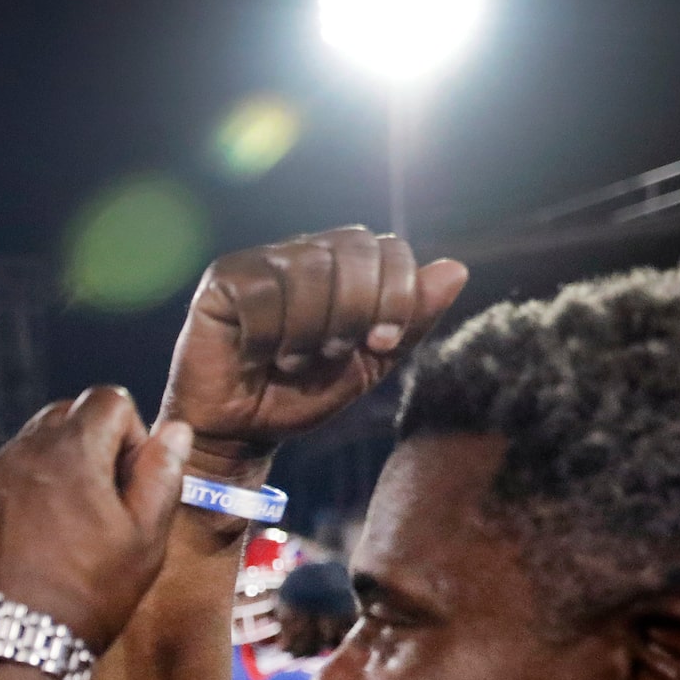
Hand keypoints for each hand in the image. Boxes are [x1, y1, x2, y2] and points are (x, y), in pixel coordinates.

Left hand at [0, 388, 189, 654]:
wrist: (9, 653)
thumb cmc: (87, 598)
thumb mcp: (144, 541)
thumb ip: (162, 475)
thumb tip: (173, 430)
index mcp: (70, 451)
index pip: (109, 398)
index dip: (130, 434)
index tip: (129, 481)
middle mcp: (18, 454)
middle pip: (63, 416)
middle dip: (90, 445)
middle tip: (101, 503)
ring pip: (26, 449)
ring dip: (51, 472)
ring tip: (64, 531)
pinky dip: (16, 500)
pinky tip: (28, 548)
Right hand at [156, 227, 467, 480]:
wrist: (241, 432)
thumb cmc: (300, 395)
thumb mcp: (368, 365)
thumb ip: (409, 322)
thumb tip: (456, 269)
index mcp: (344, 268)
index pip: (389, 247)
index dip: (396, 293)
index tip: (382, 342)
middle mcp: (304, 252)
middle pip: (354, 247)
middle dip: (355, 309)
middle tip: (334, 353)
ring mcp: (262, 261)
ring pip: (308, 270)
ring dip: (308, 331)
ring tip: (292, 361)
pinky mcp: (222, 279)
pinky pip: (262, 292)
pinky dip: (267, 336)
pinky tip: (257, 356)